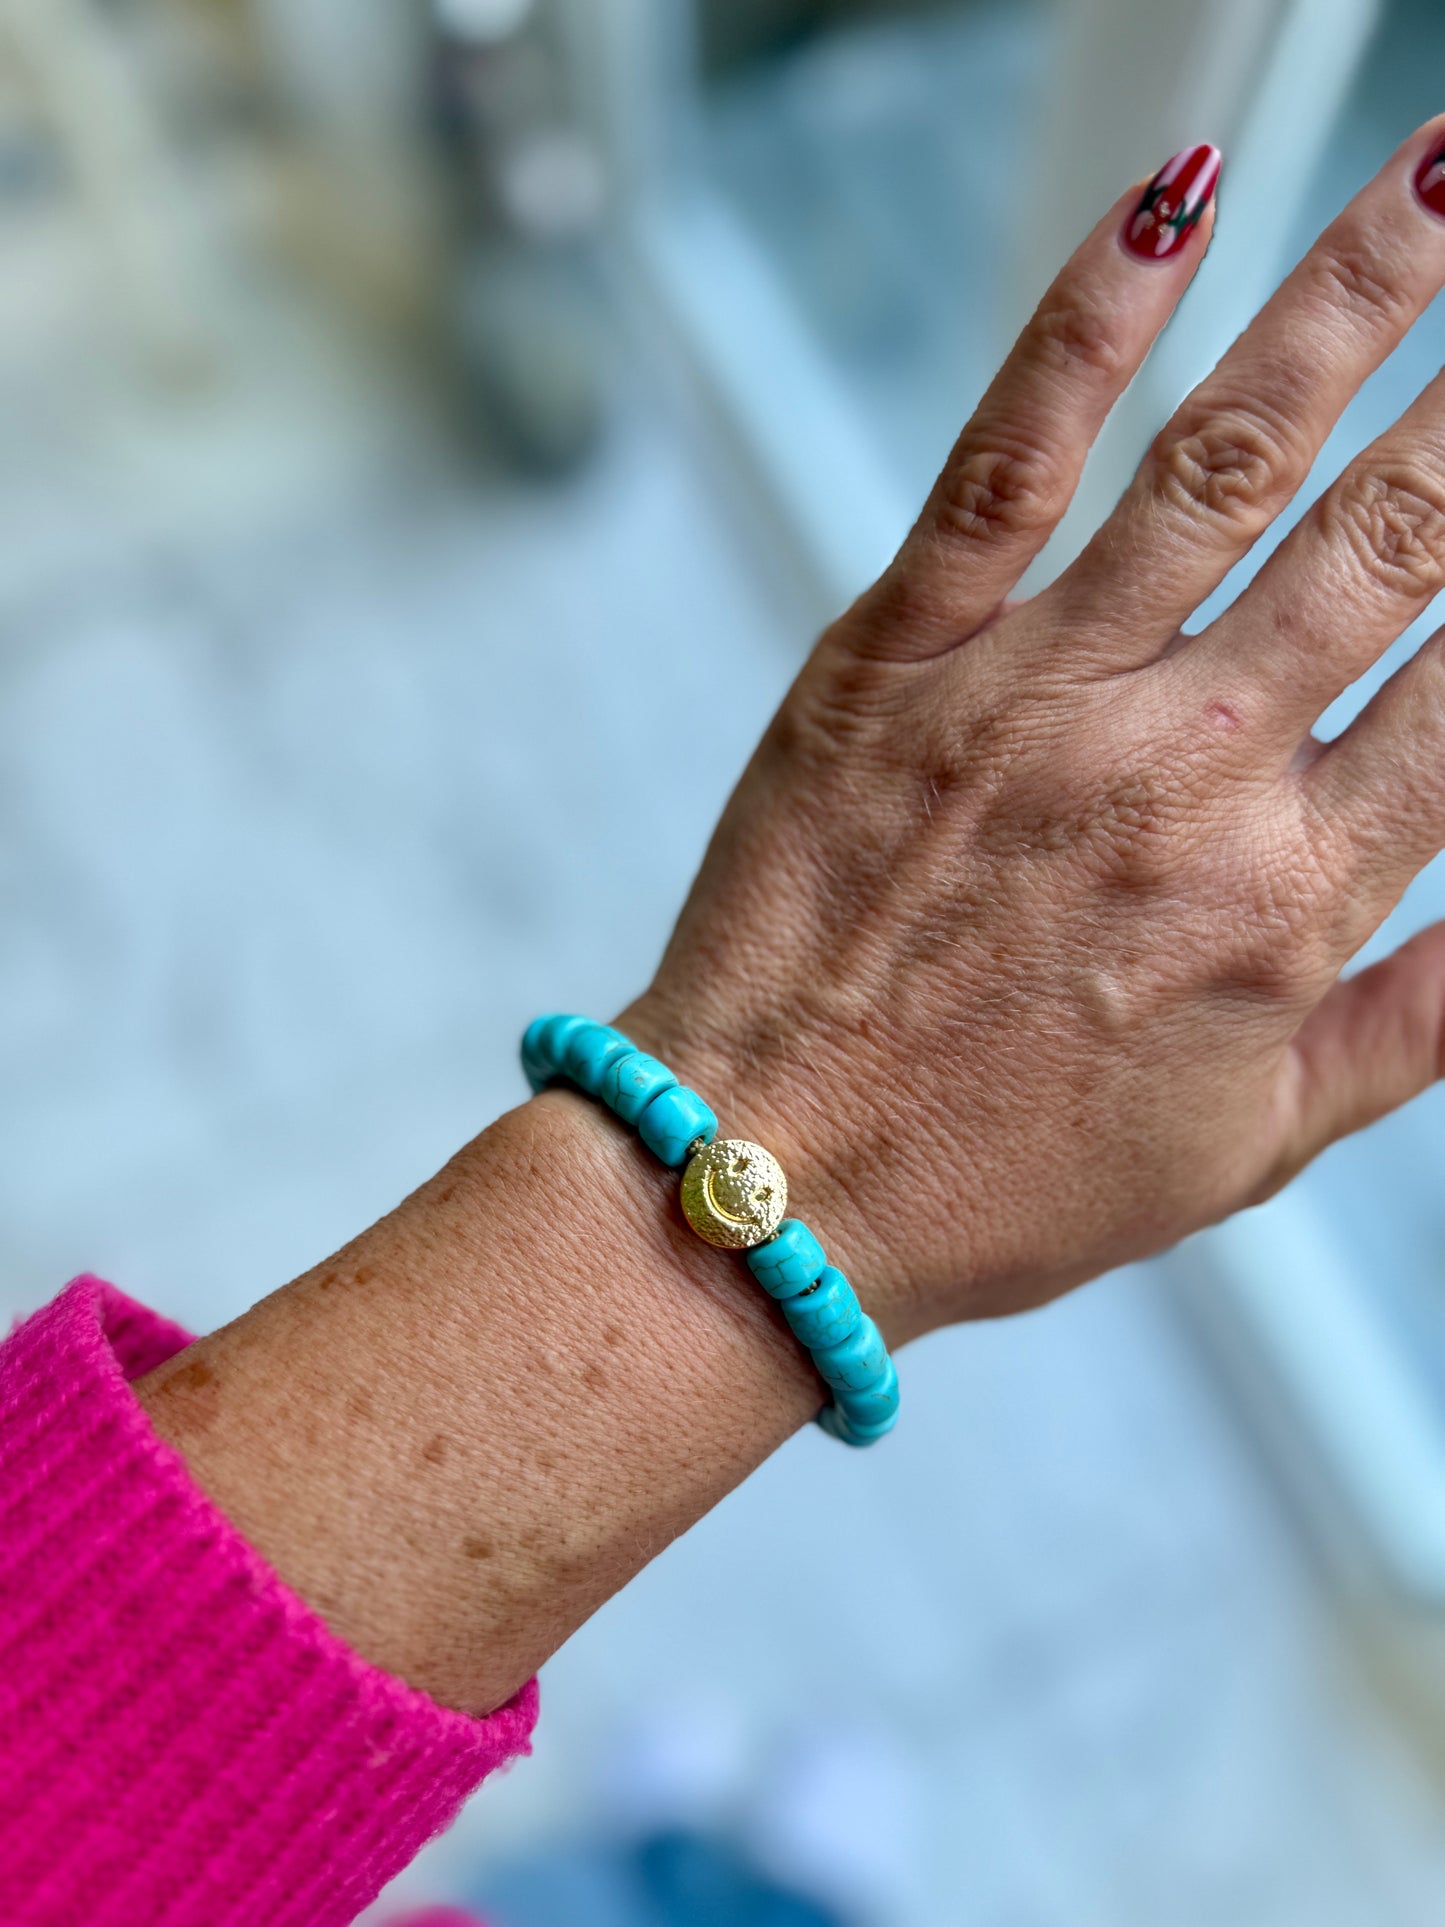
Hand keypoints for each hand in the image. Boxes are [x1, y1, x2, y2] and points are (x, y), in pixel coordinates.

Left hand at [624, 125, 1444, 1344]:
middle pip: (1396, 535)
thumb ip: (1418, 1022)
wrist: (771, 1181)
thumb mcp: (1250, 1146)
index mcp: (1289, 898)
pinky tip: (1169, 207)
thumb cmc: (995, 1175)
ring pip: (1233, 455)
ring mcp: (1038, 700)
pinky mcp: (899, 657)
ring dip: (1356, 296)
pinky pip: (1011, 459)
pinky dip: (1089, 322)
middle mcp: (1187, 776)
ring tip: (1441, 177)